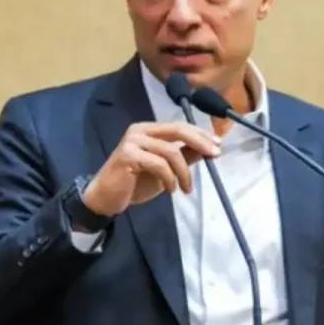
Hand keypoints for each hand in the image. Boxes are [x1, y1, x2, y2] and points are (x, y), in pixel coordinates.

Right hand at [83, 121, 220, 216]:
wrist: (105, 198)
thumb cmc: (134, 183)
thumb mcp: (166, 170)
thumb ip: (184, 157)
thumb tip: (208, 149)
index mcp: (148, 130)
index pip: (180, 126)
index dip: (201, 134)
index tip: (218, 145)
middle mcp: (140, 131)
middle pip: (178, 130)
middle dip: (200, 142)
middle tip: (215, 155)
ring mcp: (132, 141)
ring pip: (171, 151)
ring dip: (184, 173)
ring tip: (185, 188)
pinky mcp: (128, 155)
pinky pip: (159, 164)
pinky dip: (169, 178)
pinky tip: (170, 190)